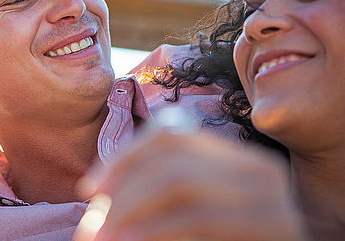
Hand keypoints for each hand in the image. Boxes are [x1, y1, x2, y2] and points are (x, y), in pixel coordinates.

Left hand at [74, 128, 308, 240]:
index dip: (123, 157)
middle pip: (171, 156)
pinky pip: (200, 216)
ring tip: (106, 236)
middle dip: (122, 189)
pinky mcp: (277, 225)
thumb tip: (94, 193)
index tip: (89, 188)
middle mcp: (257, 167)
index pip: (168, 135)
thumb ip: (150, 200)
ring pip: (181, 181)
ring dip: (132, 209)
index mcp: (234, 158)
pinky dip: (158, 230)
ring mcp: (272, 194)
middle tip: (93, 225)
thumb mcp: (182, 216)